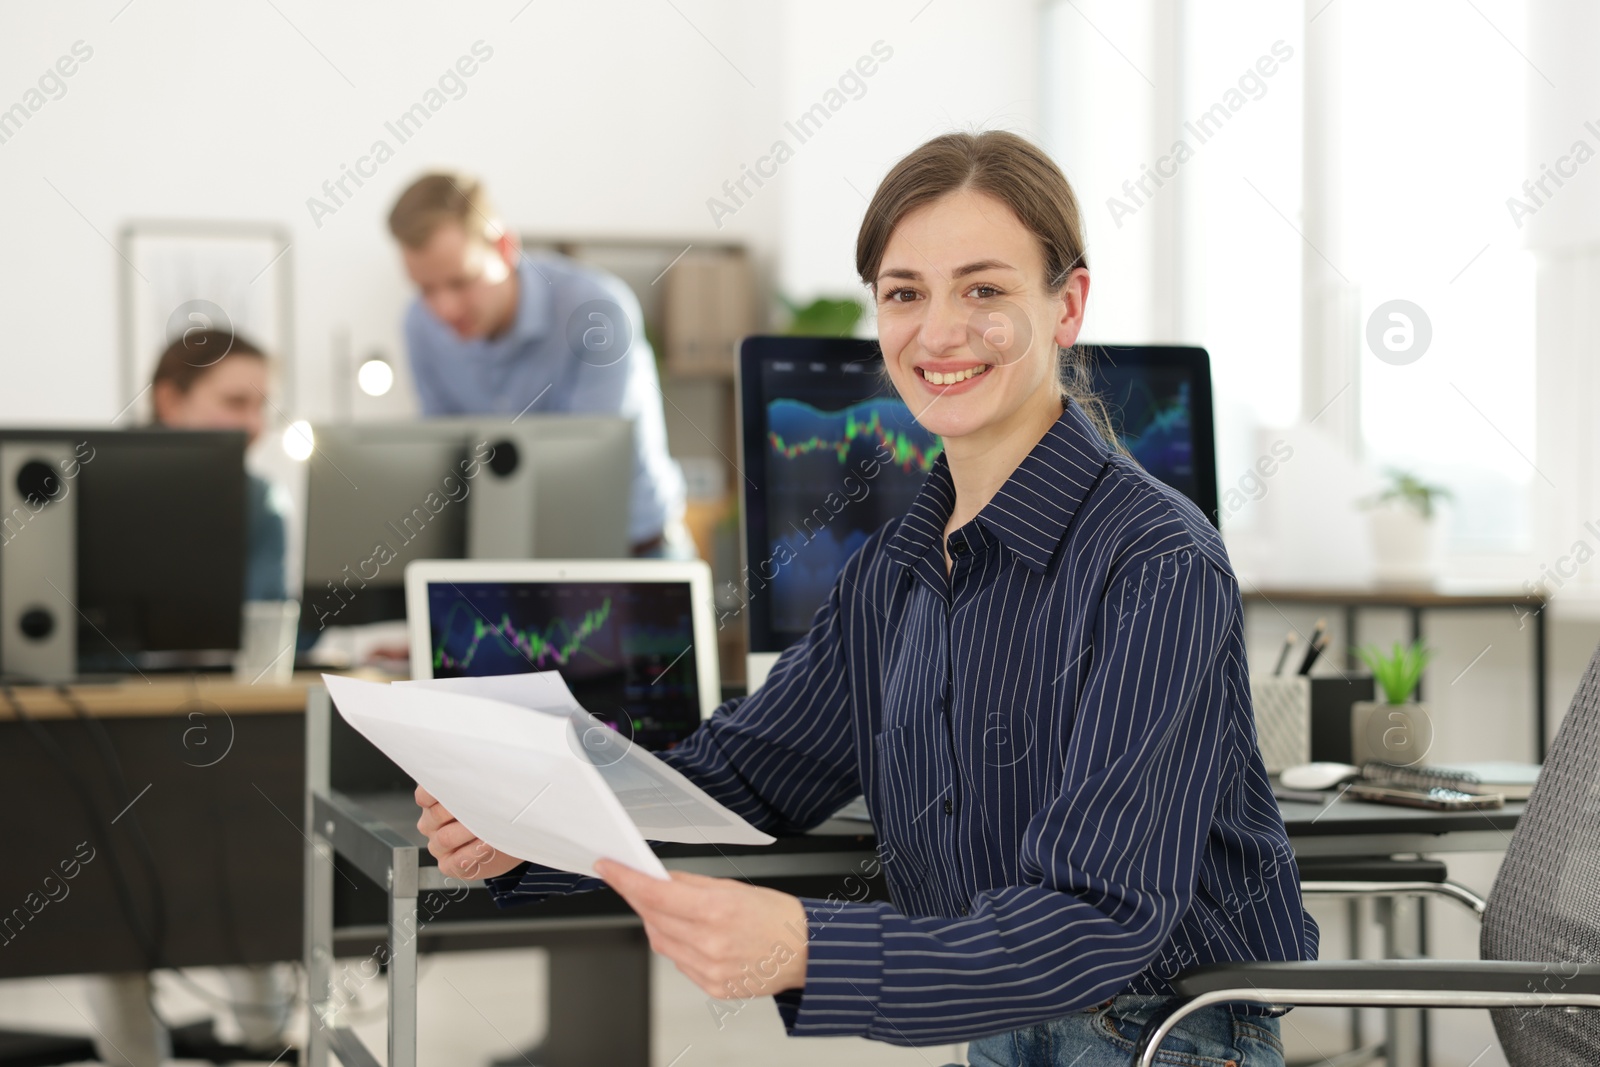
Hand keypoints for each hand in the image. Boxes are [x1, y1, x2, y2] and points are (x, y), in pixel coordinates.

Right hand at [414, 785, 522, 880]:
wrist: (511, 836)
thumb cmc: (496, 810)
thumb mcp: (486, 791)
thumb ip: (475, 783)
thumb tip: (480, 772)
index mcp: (434, 801)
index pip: (424, 795)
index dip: (441, 790)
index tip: (465, 785)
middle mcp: (431, 823)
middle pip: (436, 815)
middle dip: (462, 810)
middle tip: (485, 805)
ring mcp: (438, 845)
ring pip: (445, 838)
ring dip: (469, 831)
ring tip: (490, 825)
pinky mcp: (449, 865)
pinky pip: (455, 862)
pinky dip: (473, 853)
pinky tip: (487, 845)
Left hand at [596, 859, 808, 998]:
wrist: (806, 952)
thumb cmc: (777, 917)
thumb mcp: (735, 888)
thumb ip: (693, 883)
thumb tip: (660, 878)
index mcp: (717, 910)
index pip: (655, 893)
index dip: (625, 879)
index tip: (608, 868)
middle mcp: (710, 943)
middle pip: (652, 917)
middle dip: (639, 897)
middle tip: (635, 882)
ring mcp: (710, 969)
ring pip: (659, 941)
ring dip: (656, 922)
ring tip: (672, 909)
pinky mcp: (712, 986)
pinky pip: (678, 962)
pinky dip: (677, 945)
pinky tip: (692, 934)